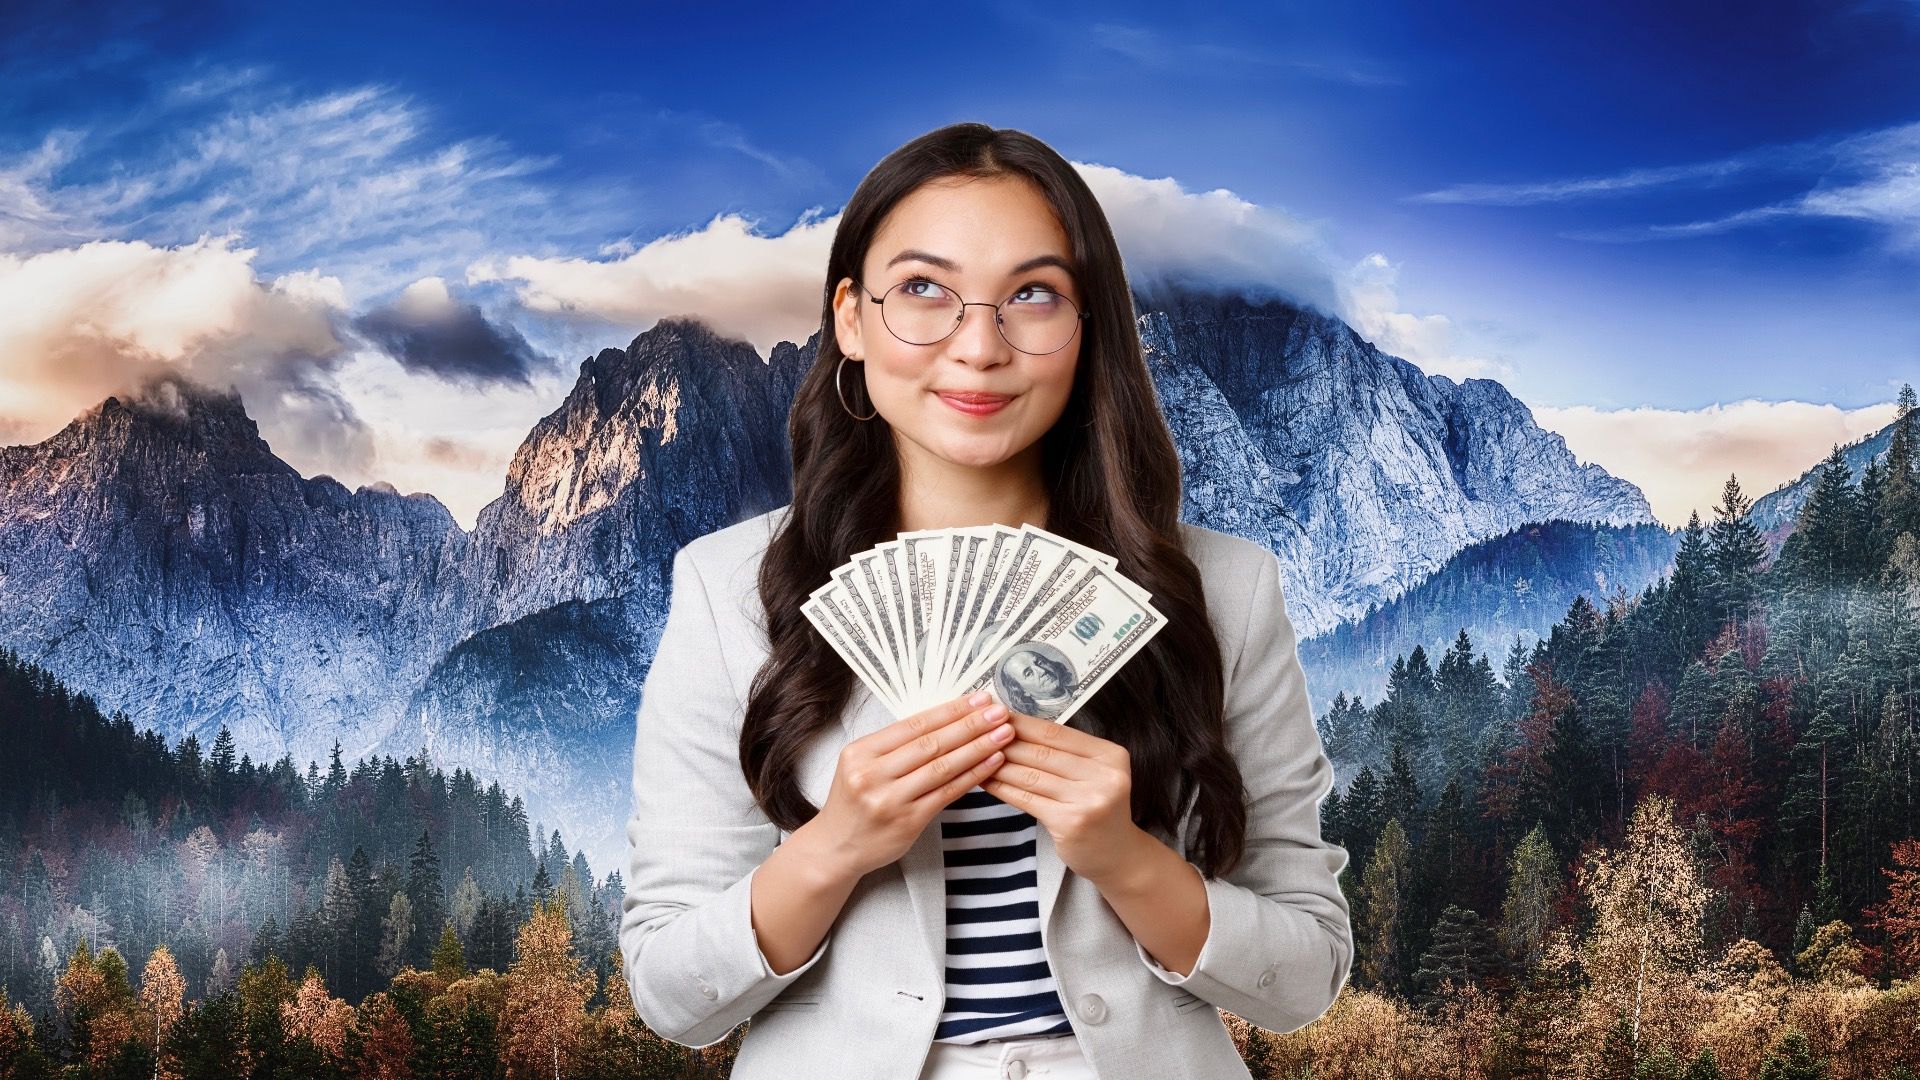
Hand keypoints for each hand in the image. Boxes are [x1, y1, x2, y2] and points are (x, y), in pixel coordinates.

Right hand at [805, 691, 1016, 880]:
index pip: (913, 724)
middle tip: (999, 711)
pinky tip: (992, 763)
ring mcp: (889, 800)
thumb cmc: (855, 801)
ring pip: (942, 768)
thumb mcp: (862, 765)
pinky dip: (972, 776)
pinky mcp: (907, 822)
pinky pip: (947, 793)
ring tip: (1003, 734)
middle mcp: (872, 774)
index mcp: (860, 752)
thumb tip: (947, 718)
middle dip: (970, 725)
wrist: (836, 847)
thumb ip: (896, 746)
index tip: (978, 699)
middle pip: (930, 743)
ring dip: (977, 748)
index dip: (950, 710)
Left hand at [981, 710, 1145, 885]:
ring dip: (999, 765)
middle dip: (1005, 742)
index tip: (995, 714)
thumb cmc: (1097, 809)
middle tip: (977, 733)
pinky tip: (985, 782)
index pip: (1056, 732)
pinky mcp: (1071, 823)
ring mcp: (1090, 800)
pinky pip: (1027, 799)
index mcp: (1110, 754)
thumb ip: (1064, 753)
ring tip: (975, 756)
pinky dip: (1002, 788)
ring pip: (1031, 775)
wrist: (1117, 855)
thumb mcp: (1093, 774)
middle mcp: (1105, 775)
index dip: (1023, 723)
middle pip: (1042, 752)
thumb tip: (1014, 727)